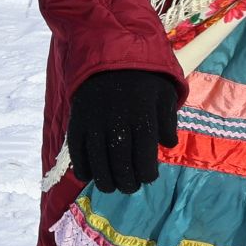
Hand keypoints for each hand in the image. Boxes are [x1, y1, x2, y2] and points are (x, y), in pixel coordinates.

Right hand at [67, 70, 180, 194]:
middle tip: (130, 187)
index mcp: (142, 115)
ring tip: (111, 187)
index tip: (149, 177)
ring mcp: (94, 121)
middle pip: (120, 162)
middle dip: (126, 182)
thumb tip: (168, 144)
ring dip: (104, 180)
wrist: (110, 58)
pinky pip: (77, 150)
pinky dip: (82, 167)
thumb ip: (168, 121)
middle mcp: (117, 120)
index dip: (147, 174)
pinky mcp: (77, 121)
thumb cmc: (143, 81)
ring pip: (97, 160)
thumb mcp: (164, 95)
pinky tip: (90, 176)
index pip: (144, 156)